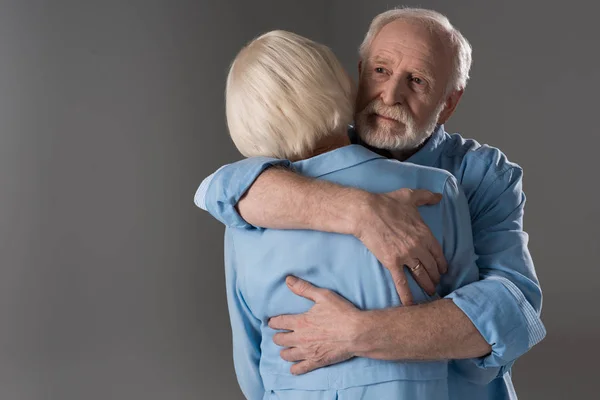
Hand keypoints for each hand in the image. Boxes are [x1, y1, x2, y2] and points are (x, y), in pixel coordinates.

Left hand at [268, 276, 360, 374]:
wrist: (357, 333)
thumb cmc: (342, 313)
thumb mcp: (323, 296)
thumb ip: (304, 288)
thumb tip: (288, 280)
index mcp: (300, 322)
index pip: (278, 322)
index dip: (273, 322)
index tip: (272, 322)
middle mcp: (300, 338)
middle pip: (279, 340)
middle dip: (278, 336)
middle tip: (280, 335)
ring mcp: (307, 352)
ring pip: (286, 355)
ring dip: (284, 351)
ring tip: (287, 348)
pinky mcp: (316, 362)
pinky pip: (299, 369)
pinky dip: (294, 368)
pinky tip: (295, 366)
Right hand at [354, 189, 447, 305]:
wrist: (366, 212)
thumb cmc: (387, 202)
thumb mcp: (410, 195)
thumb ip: (427, 196)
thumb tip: (439, 196)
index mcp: (425, 233)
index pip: (438, 253)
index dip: (442, 264)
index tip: (443, 270)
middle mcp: (418, 246)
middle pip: (431, 266)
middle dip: (435, 276)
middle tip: (437, 283)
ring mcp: (405, 256)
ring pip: (421, 275)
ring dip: (427, 285)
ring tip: (430, 292)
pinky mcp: (391, 262)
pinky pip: (402, 282)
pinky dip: (407, 295)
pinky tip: (411, 305)